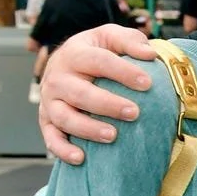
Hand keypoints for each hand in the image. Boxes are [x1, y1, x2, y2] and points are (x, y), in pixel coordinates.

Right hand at [37, 24, 156, 161]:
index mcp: (74, 53)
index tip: (148, 83)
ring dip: (87, 128)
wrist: (65, 62)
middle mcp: (58, 77)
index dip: (123, 72)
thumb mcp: (110, 37)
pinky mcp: (47, 121)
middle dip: (107, 104)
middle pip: (80, 93)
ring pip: (64, 117)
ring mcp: (50, 101)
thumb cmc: (95, 51)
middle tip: (134, 112)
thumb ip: (130, 40)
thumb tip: (150, 54)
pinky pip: (51, 138)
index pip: (99, 61)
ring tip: (113, 135)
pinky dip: (62, 150)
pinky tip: (81, 158)